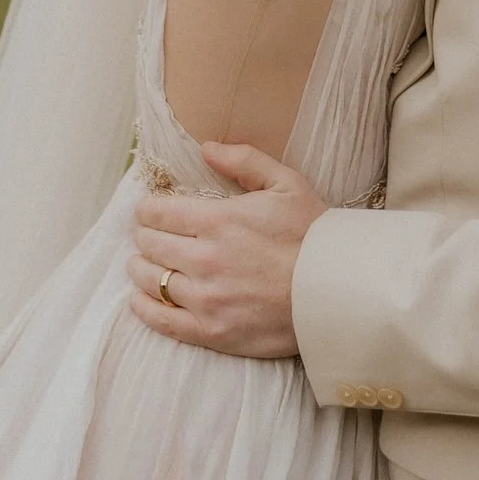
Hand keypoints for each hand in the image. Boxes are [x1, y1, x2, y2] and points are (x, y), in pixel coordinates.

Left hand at [126, 142, 326, 359]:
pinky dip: (144, 308)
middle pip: (148, 244)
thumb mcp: (287, 184)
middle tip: (150, 235)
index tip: (151, 211)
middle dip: (145, 236)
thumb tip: (206, 148)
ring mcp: (207, 298)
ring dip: (142, 268)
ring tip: (146, 263)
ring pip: (150, 280)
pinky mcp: (212, 332)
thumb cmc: (314, 235)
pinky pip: (162, 320)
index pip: (156, 213)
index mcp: (218, 220)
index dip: (148, 209)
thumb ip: (244, 160)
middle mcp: (205, 259)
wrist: (338, 291)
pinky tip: (140, 299)